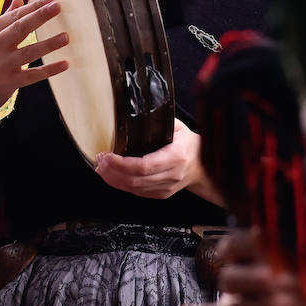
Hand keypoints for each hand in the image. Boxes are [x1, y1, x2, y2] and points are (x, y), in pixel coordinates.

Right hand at [0, 0, 67, 119]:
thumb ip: (2, 21)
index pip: (12, 17)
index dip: (32, 7)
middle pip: (19, 29)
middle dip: (40, 16)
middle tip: (58, 6)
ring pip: (29, 52)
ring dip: (49, 44)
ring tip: (66, 36)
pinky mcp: (8, 84)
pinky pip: (33, 75)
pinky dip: (49, 70)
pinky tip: (65, 64)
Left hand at [95, 119, 222, 202]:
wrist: (205, 165)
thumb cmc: (190, 144)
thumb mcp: (178, 127)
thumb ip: (158, 121)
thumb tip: (135, 111)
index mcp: (176, 156)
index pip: (144, 166)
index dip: (121, 164)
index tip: (107, 155)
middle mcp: (172, 175)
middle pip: (135, 180)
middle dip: (112, 172)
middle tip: (100, 162)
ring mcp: (167, 187)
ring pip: (134, 189)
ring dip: (114, 180)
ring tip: (102, 169)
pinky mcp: (162, 194)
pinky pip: (138, 193)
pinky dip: (122, 185)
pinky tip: (113, 176)